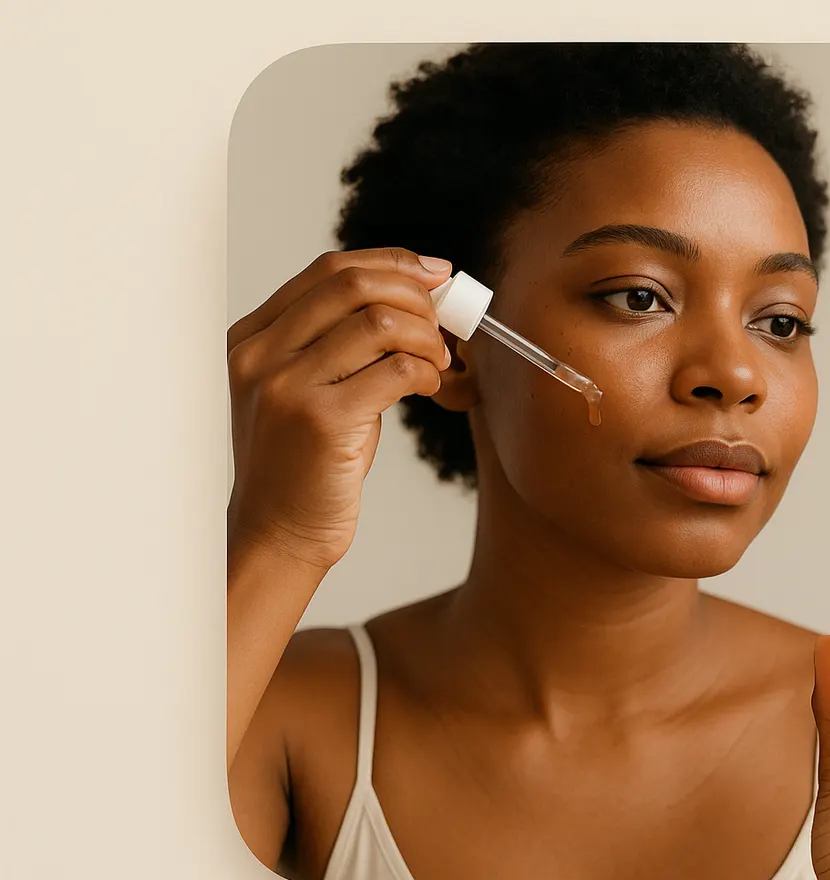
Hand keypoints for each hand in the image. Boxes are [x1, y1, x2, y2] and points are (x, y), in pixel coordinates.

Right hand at [226, 248, 453, 569]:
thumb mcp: (311, 389)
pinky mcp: (320, 421)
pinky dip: (427, 372)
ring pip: (379, 323)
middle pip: (354, 285)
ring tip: (439, 363)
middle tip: (444, 325)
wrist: (279, 534)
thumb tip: (420, 298)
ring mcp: (285, 386)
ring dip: (427, 338)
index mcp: (252, 337)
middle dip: (416, 297)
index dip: (392, 263)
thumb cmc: (307, 464)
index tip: (435, 274)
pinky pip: (395, 370)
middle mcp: (260, 354)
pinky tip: (431, 388)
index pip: (329, 270)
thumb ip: (342, 343)